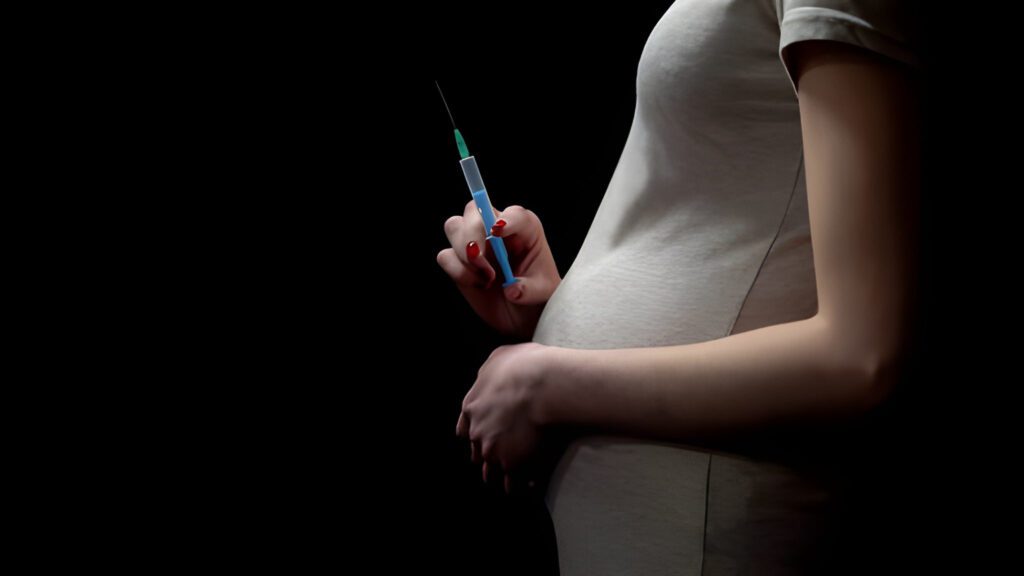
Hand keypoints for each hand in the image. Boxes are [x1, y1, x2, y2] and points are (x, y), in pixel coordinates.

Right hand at [437, 202, 559, 337]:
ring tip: (486, 278)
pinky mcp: (459, 260)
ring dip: (463, 252)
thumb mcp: (542, 293)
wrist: (522, 314)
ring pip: (453, 226)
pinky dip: (458, 271)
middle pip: (473, 210)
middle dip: (473, 234)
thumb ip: (529, 290)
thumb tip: (511, 290)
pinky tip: (478, 284)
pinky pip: (445, 256)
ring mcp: (475, 242)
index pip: (513, 213)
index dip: (504, 219)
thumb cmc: (537, 295)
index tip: (496, 232)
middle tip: (484, 265)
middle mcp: (497, 228)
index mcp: (525, 228)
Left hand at [456, 343, 550, 490]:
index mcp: (472, 407)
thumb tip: (494, 373)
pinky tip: (531, 486)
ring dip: (501, 475)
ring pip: (492, 473)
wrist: (546, 386)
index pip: (465, 430)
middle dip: (489, 456)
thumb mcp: (501, 357)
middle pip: (477, 454)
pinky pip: (514, 485)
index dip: (476, 434)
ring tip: (514, 481)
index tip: (485, 437)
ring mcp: (494, 451)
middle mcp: (478, 433)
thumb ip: (492, 372)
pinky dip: (522, 486)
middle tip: (502, 458)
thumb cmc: (527, 366)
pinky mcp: (513, 465)